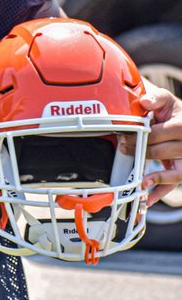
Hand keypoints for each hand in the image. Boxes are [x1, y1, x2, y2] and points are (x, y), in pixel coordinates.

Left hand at [134, 85, 181, 204]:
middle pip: (164, 152)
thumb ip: (156, 98)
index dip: (141, 137)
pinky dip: (160, 193)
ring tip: (141, 184)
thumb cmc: (173, 112)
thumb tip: (144, 101)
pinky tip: (147, 201)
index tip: (124, 138)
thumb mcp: (167, 101)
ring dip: (157, 179)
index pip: (160, 134)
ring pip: (175, 173)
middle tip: (123, 150)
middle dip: (142, 152)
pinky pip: (173, 183)